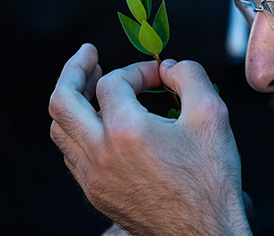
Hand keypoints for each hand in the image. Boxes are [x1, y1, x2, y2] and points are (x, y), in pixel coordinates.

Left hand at [49, 44, 250, 235]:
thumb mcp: (212, 114)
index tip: (158, 75)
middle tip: (88, 55)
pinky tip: (99, 125)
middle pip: (62, 101)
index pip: (113, 82)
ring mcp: (93, 177)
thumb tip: (169, 66)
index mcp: (126, 131)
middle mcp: (100, 154)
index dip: (136, 69)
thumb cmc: (210, 179)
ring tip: (91, 87)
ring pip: (60, 130)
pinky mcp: (95, 194)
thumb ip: (190, 76)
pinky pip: (71, 155)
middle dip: (74, 70)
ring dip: (72, 102)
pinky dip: (78, 131)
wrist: (203, 233)